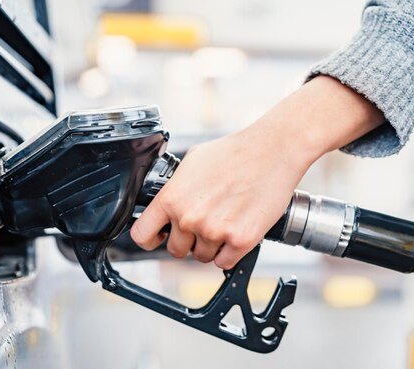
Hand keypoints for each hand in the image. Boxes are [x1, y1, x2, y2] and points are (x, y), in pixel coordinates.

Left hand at [131, 76, 384, 268]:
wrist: (271, 151)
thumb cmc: (233, 153)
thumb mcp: (190, 163)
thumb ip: (175, 189)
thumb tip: (166, 204)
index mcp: (171, 198)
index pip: (141, 235)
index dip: (150, 238)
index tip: (158, 237)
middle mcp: (189, 218)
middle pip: (175, 251)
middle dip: (187, 241)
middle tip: (203, 223)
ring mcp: (214, 232)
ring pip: (202, 256)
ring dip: (210, 245)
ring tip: (224, 220)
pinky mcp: (241, 241)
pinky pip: (224, 262)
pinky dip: (230, 252)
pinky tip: (235, 230)